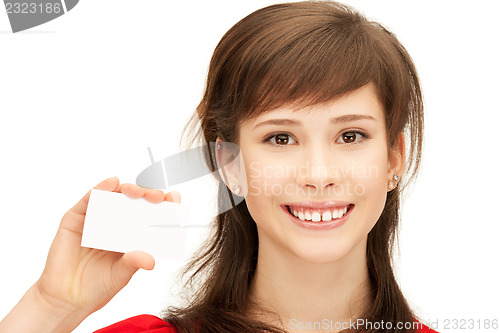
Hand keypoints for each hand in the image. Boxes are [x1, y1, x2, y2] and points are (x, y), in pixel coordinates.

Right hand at [33, 177, 180, 316]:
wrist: (66, 298)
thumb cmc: (96, 287)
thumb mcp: (120, 275)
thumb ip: (133, 264)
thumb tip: (151, 259)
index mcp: (130, 235)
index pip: (150, 215)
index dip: (162, 205)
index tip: (174, 200)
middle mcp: (115, 223)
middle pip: (134, 202)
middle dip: (148, 195)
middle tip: (157, 196)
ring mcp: (95, 219)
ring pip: (114, 196)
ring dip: (128, 189)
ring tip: (137, 192)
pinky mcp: (75, 218)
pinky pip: (89, 199)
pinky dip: (101, 188)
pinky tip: (112, 183)